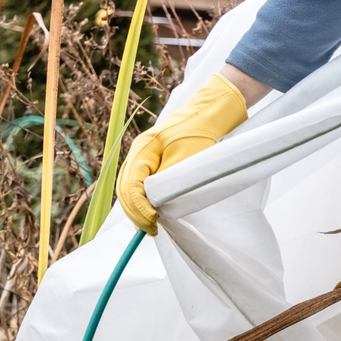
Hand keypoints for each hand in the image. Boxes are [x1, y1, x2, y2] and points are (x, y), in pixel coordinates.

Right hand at [117, 73, 248, 235]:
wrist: (213, 111)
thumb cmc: (203, 131)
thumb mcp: (188, 157)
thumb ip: (169, 179)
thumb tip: (156, 204)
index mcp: (143, 149)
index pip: (131, 185)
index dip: (140, 208)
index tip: (153, 222)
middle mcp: (140, 152)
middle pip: (126, 188)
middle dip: (136, 212)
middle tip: (151, 230)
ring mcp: (146, 155)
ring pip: (132, 187)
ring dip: (138, 208)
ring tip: (149, 226)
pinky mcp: (156, 160)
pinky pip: (142, 183)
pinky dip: (144, 200)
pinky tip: (152, 213)